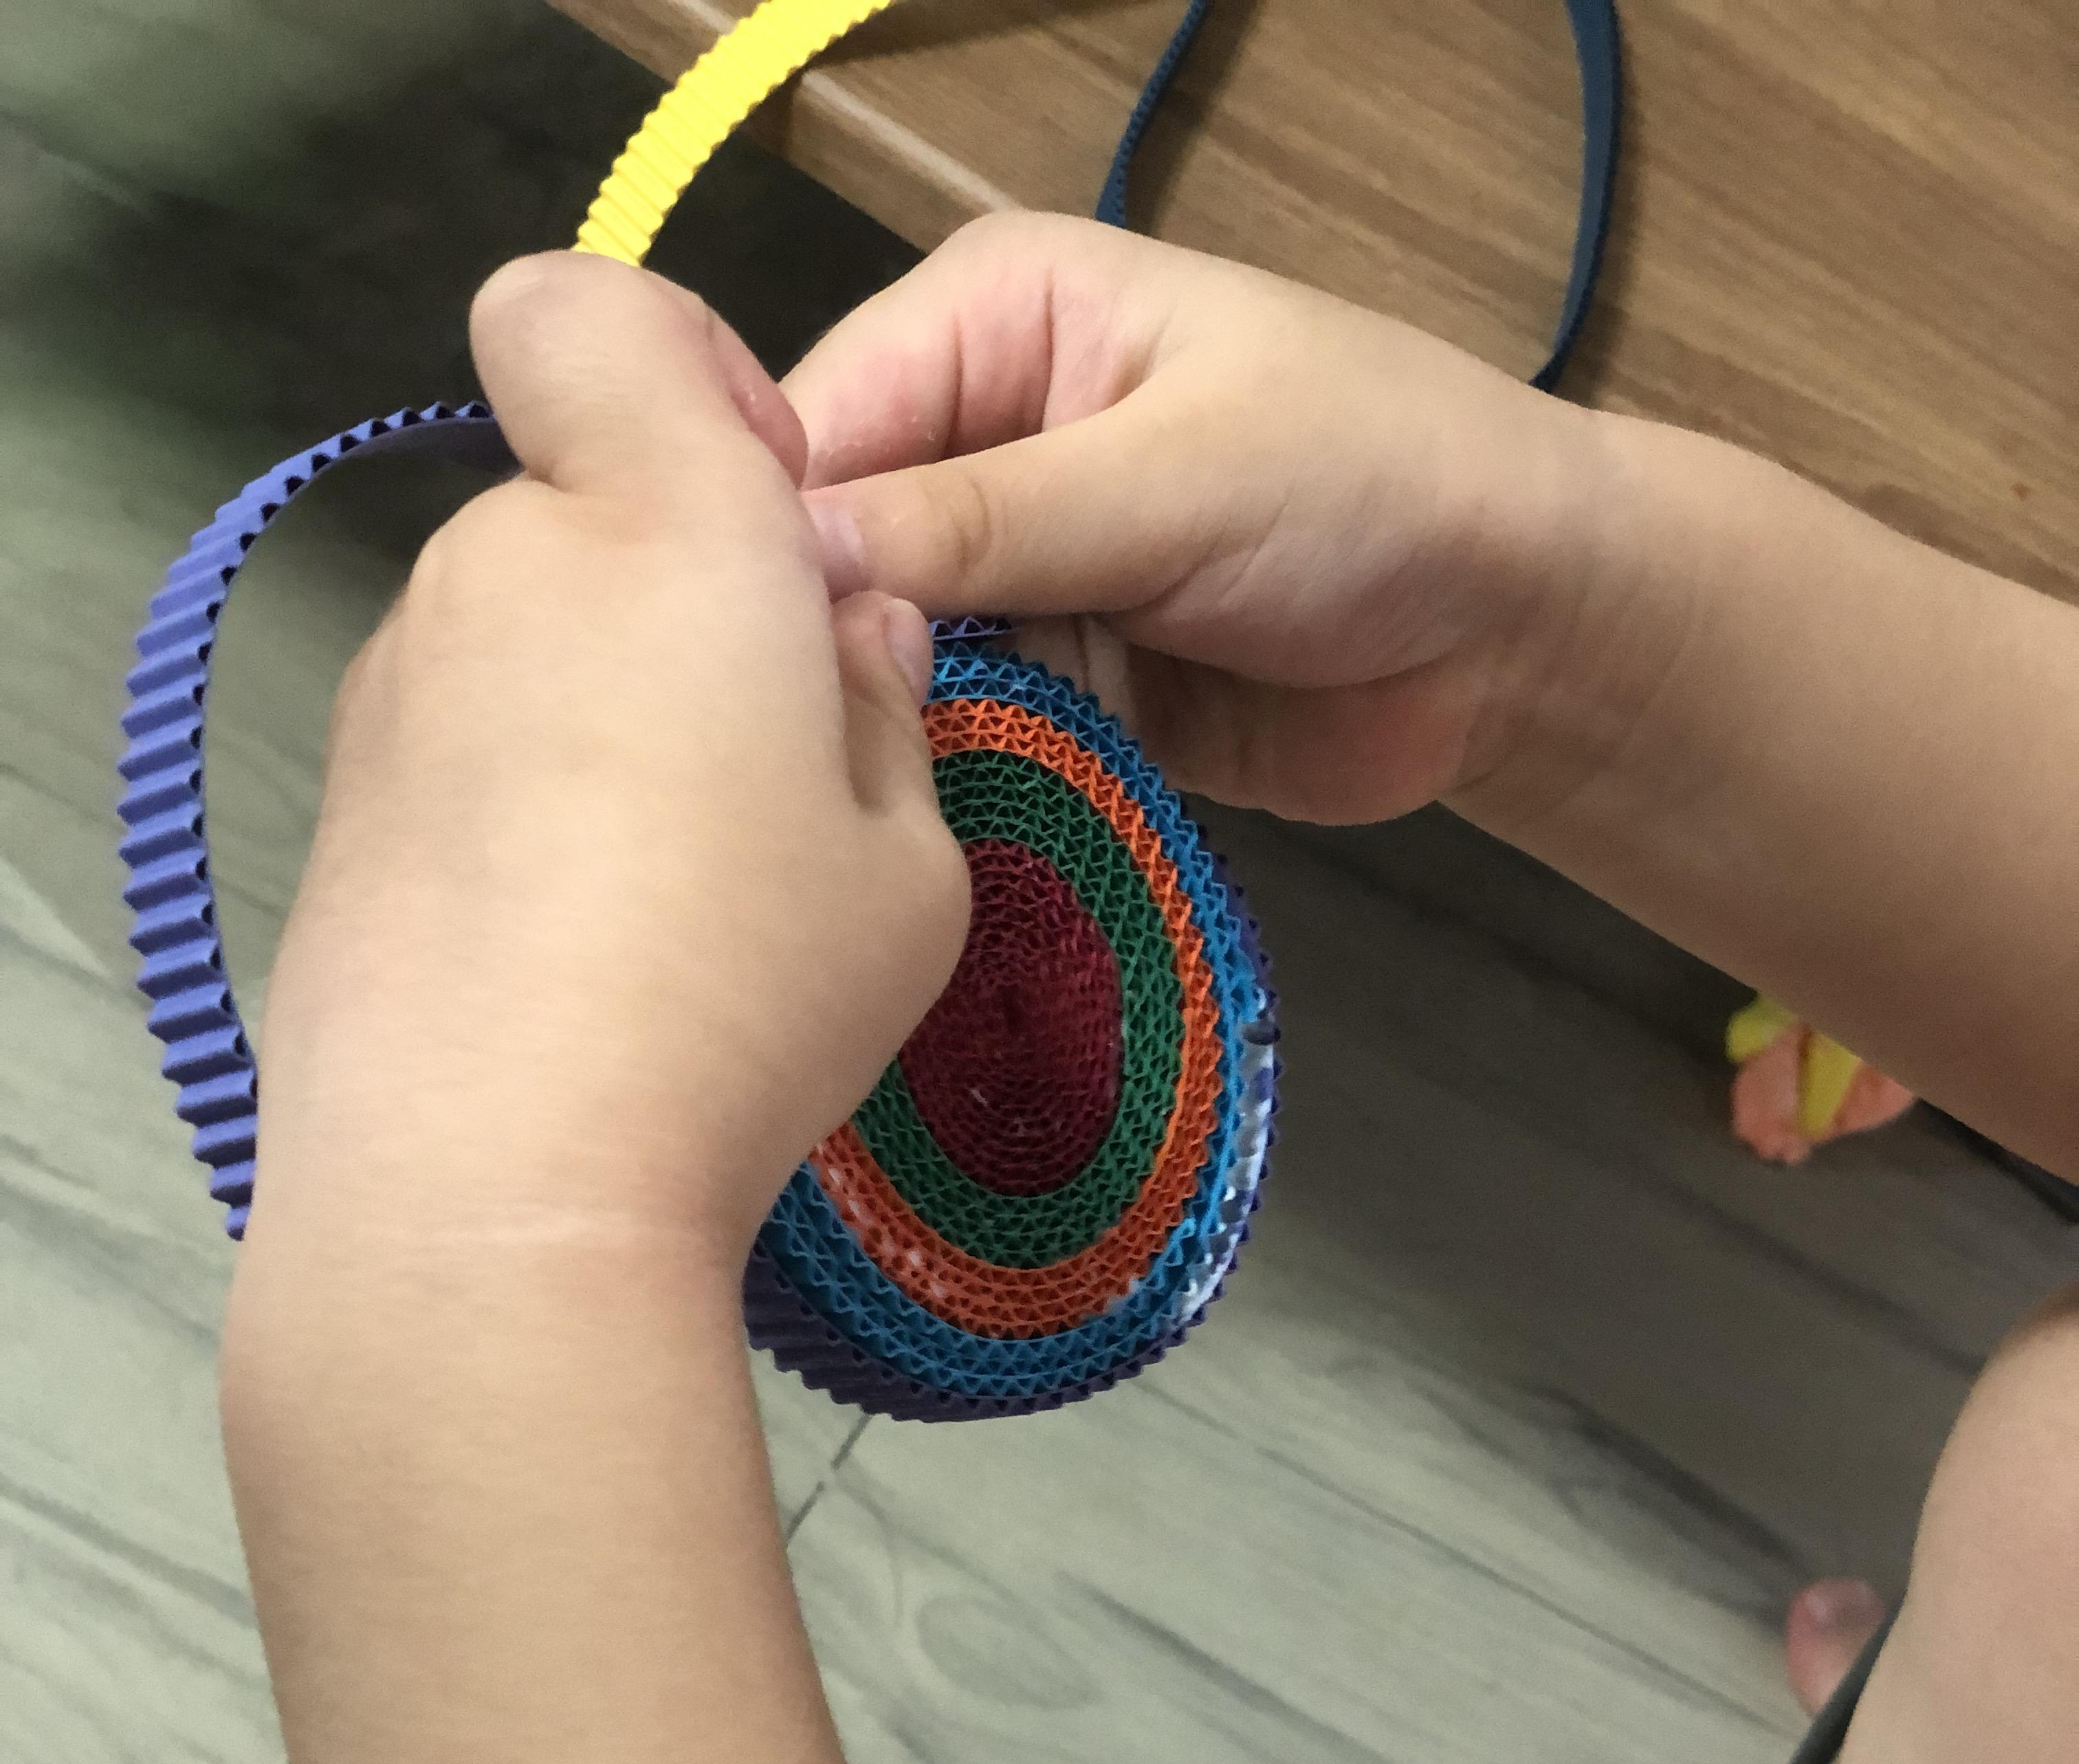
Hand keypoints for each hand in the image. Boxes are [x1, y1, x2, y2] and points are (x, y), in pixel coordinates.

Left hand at [251, 251, 969, 1269]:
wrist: (498, 1191)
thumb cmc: (746, 1001)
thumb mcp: (909, 871)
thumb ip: (882, 715)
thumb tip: (843, 640)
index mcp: (664, 528)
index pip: (584, 309)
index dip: (675, 372)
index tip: (761, 521)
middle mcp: (503, 568)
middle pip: (582, 512)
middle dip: (675, 601)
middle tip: (767, 779)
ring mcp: (398, 688)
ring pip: (522, 642)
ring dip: (601, 718)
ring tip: (672, 901)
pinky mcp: (341, 807)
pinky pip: (459, 752)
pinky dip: (521, 809)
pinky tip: (578, 954)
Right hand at [788, 213, 1632, 825]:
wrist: (1515, 631)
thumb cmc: (1374, 487)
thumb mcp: (1171, 480)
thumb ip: (983, 521)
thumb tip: (794, 559)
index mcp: (996, 320)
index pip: (816, 420)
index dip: (774, 535)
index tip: (751, 649)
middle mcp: (984, 438)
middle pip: (836, 552)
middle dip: (834, 644)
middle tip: (812, 747)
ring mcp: (1020, 575)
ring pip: (891, 659)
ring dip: (901, 728)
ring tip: (878, 796)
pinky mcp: (1060, 686)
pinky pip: (967, 738)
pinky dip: (964, 778)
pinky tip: (944, 821)